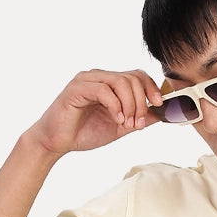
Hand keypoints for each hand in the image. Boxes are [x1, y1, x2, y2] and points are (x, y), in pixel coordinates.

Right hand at [29, 69, 163, 155]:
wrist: (56, 142)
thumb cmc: (84, 132)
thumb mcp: (119, 127)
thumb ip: (138, 118)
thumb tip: (160, 114)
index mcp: (109, 83)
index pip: (136, 75)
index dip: (151, 88)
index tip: (159, 105)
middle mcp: (99, 77)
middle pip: (131, 78)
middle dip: (141, 103)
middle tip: (137, 124)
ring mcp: (87, 80)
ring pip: (120, 82)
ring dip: (129, 105)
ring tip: (126, 124)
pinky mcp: (76, 89)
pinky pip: (103, 90)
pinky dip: (115, 105)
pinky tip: (116, 119)